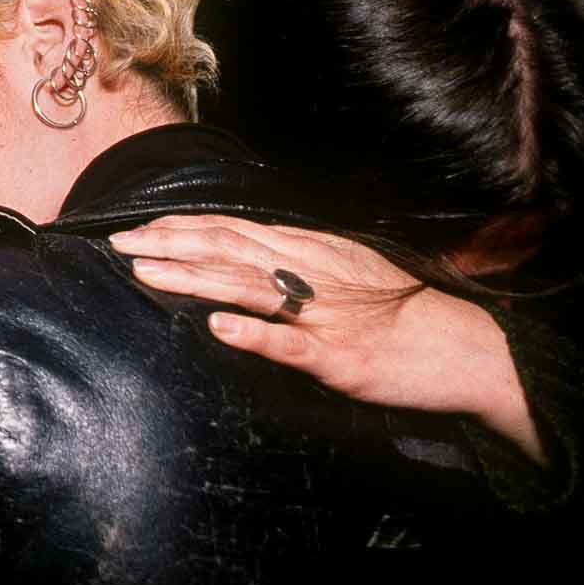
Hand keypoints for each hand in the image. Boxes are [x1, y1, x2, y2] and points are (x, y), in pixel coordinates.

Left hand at [109, 215, 544, 465]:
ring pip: (247, 287)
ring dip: (192, 277)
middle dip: (170, 243)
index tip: (136, 226)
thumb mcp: (345, 268)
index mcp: (310, 249)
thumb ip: (293, 258)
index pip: (233, 230)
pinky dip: (253, 333)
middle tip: (118, 243)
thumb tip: (238, 249)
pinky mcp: (338, 358)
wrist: (465, 347)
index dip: (181, 226)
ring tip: (145, 271)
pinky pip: (290, 344)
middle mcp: (312, 272)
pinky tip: (218, 326)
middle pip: (228, 249)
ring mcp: (322, 315)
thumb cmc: (400, 311)